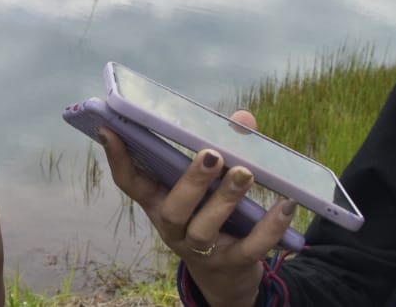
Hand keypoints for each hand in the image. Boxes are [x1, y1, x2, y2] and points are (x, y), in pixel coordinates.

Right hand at [101, 110, 296, 306]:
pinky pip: (250, 248)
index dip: (116, 157)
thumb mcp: (207, 186)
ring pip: (204, 228)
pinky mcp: (232, 264)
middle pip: (173, 208)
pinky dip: (270, 228)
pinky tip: (287, 206)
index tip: (108, 128)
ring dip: (224, 200)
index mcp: (158, 203)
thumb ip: (224, 147)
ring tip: (244, 173)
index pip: (129, 182)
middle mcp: (172, 228)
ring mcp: (200, 249)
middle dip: (191, 181)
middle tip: (211, 154)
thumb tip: (244, 119)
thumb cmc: (212, 215)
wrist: (226, 277)